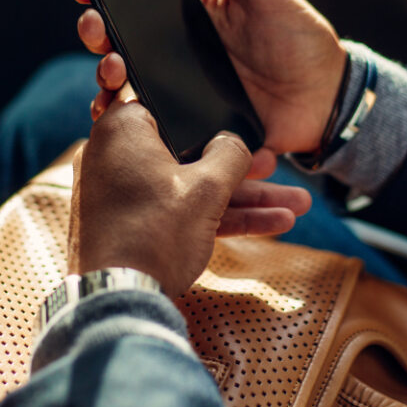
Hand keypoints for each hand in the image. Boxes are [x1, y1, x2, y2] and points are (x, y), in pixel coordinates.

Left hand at [69, 88, 310, 298]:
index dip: (212, 122)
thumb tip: (232, 141)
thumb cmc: (154, 232)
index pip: (171, 109)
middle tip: (278, 174)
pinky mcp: (127, 222)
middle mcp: (113, 155)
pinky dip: (214, 217)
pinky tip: (268, 225)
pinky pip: (175, 209)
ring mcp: (120, 192)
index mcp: (122, 130)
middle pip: (187, 154)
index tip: (244, 132)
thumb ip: (229, 155)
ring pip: (187, 186)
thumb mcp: (206, 188)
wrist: (118, 297)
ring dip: (240, 199)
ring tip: (294, 208)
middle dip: (242, 172)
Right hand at [73, 0, 346, 173]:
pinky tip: (119, 113)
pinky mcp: (187, 126)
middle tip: (96, 28)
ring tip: (114, 70)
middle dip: (95, 33)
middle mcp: (175, 52)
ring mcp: (178, 91)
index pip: (132, 1)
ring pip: (124, 86)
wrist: (326, 98)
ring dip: (106, 77)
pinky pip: (148, 127)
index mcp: (188, 14)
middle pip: (118, 43)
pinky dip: (127, 123)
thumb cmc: (298, 36)